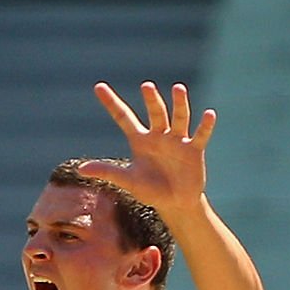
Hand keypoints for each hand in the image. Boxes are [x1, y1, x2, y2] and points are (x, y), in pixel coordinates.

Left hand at [80, 81, 215, 215]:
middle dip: (152, 100)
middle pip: (155, 113)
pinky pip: (200, 135)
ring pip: (178, 118)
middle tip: (146, 87)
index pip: (123, 116)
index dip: (110, 102)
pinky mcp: (194, 150)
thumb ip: (107, 172)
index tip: (98, 86)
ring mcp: (177, 141)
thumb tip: (80, 169)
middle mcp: (159, 135)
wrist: (175, 203)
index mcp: (140, 140)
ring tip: (178, 88)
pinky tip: (208, 114)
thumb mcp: (128, 180)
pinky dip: (205, 125)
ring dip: (179, 104)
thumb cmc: (150, 190)